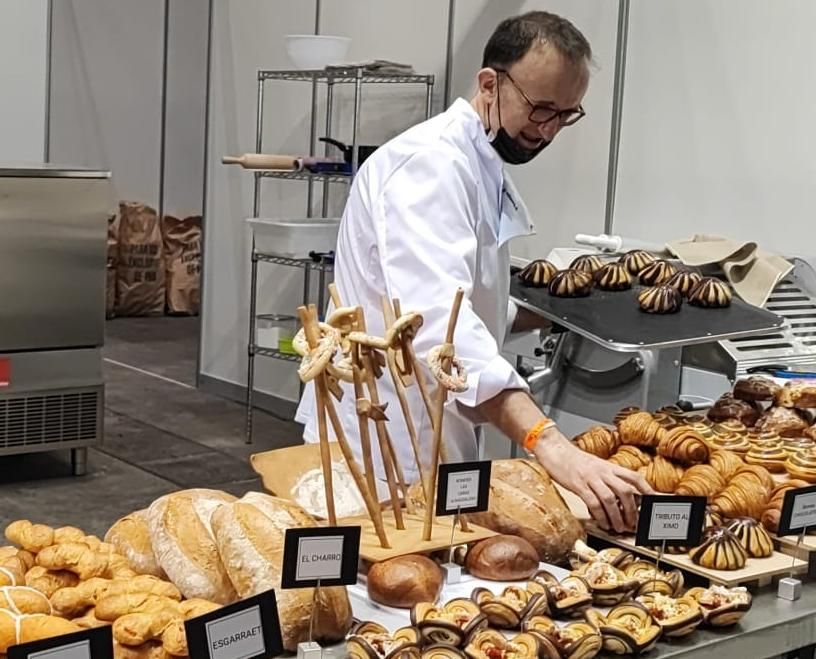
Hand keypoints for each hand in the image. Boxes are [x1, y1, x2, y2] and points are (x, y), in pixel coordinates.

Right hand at [532, 428, 652, 532]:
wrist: (554, 449)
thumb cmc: (574, 460)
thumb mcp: (595, 466)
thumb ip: (608, 478)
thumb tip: (621, 496)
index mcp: (609, 467)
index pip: (635, 478)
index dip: (648, 491)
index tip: (656, 504)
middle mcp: (603, 471)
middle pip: (626, 491)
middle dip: (632, 511)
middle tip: (634, 524)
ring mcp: (591, 478)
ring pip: (611, 499)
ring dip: (617, 517)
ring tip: (619, 528)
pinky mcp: (578, 484)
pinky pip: (593, 502)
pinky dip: (600, 515)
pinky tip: (603, 523)